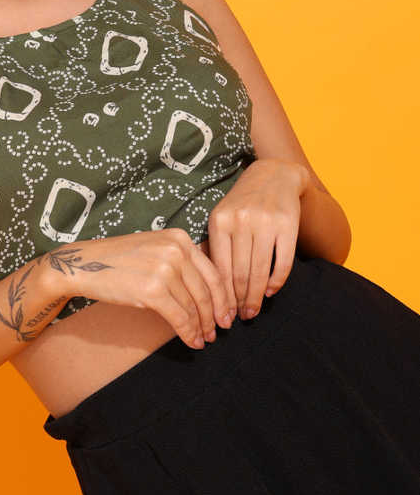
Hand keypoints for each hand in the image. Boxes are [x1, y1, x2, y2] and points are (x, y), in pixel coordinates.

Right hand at [42, 229, 234, 349]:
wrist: (84, 264)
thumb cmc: (118, 260)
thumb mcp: (155, 249)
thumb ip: (181, 261)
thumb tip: (207, 291)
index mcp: (180, 238)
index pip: (213, 271)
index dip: (224, 296)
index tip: (228, 312)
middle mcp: (176, 250)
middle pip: (207, 290)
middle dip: (216, 314)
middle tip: (221, 329)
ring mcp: (165, 269)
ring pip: (195, 306)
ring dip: (202, 327)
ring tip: (204, 338)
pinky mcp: (152, 290)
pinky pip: (180, 317)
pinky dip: (189, 333)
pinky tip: (193, 342)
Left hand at [206, 158, 309, 319]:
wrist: (273, 176)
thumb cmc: (241, 204)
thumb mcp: (221, 218)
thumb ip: (214, 247)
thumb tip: (207, 288)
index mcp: (220, 221)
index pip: (220, 268)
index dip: (221, 296)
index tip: (222, 313)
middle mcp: (241, 221)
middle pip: (240, 273)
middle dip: (239, 301)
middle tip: (239, 318)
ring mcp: (266, 222)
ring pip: (260, 271)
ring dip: (256, 296)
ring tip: (253, 310)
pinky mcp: (288, 225)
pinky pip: (283, 263)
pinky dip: (276, 282)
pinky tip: (270, 292)